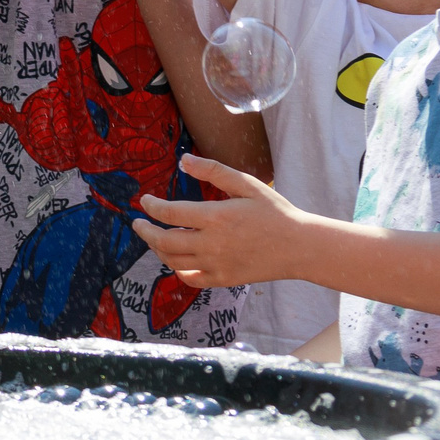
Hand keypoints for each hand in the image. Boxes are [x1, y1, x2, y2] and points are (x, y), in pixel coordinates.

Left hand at [131, 155, 307, 287]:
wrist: (301, 247)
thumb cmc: (275, 212)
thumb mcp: (247, 185)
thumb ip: (214, 171)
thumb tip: (183, 160)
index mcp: (217, 217)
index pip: (170, 212)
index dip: (151, 206)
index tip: (145, 201)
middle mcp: (212, 243)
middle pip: (164, 240)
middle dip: (144, 231)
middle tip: (138, 223)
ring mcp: (217, 264)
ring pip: (172, 260)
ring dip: (157, 248)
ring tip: (153, 238)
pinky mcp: (223, 279)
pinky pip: (190, 278)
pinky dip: (176, 269)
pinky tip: (175, 259)